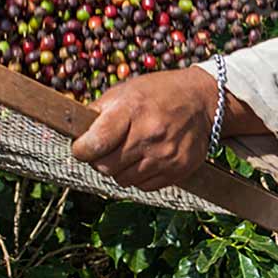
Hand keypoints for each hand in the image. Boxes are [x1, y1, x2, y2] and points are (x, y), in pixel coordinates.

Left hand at [70, 66, 217, 190]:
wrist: (202, 101)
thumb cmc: (159, 93)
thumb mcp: (126, 90)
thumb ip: (99, 111)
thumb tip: (75, 130)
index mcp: (131, 110)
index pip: (94, 144)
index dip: (81, 149)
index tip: (81, 147)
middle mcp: (149, 135)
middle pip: (105, 167)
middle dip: (99, 161)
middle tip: (104, 150)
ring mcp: (165, 155)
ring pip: (122, 180)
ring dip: (119, 170)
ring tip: (128, 152)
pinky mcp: (177, 170)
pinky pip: (143, 186)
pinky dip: (138, 176)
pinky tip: (145, 159)